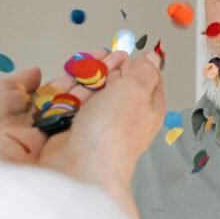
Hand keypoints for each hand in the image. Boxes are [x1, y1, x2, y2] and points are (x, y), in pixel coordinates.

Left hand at [0, 51, 127, 163]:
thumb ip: (18, 83)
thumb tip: (35, 72)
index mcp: (29, 109)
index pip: (62, 86)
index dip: (81, 70)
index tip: (100, 55)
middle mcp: (46, 123)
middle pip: (78, 95)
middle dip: (99, 75)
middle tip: (121, 57)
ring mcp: (57, 136)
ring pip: (85, 106)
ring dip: (104, 86)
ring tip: (124, 66)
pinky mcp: (66, 148)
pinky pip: (84, 122)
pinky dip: (100, 105)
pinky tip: (116, 87)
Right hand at [38, 52, 164, 205]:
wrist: (80, 165)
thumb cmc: (113, 132)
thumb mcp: (136, 89)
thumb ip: (144, 71)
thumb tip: (153, 59)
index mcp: (147, 109)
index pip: (147, 81)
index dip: (136, 64)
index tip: (125, 53)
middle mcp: (123, 117)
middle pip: (116, 83)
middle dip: (108, 68)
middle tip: (102, 58)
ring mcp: (97, 123)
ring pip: (91, 91)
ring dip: (85, 78)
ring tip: (82, 71)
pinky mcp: (73, 127)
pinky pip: (70, 102)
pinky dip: (67, 92)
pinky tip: (66, 84)